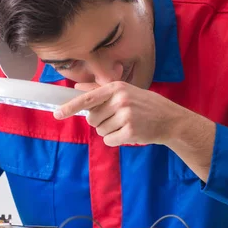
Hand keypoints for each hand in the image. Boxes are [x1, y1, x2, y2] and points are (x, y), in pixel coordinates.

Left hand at [55, 81, 216, 180]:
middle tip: (116, 119)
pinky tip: (127, 134)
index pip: (88, 98)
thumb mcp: (125, 91)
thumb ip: (100, 90)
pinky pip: (109, 140)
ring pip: (100, 130)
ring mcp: (126, 115)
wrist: (170, 119)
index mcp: (116, 87)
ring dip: (109, 131)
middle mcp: (120, 99)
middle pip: (92, 118)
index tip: (57, 113)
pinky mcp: (130, 131)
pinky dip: (115, 140)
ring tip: (125, 124)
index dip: (70, 107)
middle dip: (99, 122)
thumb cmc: (145, 105)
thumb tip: (77, 86)